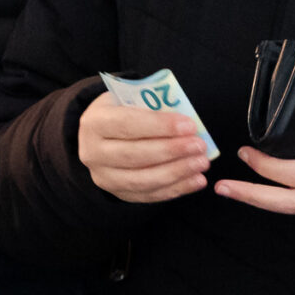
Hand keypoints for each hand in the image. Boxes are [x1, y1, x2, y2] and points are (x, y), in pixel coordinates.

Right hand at [79, 87, 211, 202]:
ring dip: (177, 172)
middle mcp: (93, 152)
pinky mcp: (118, 193)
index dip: (160, 126)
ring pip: (142, 180)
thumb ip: (153, 106)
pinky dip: (176, 189)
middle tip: (199, 146)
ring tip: (201, 163)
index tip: (189, 125)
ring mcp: (104, 177)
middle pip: (135, 155)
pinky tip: (196, 181)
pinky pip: (150, 195)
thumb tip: (187, 122)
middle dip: (171, 151)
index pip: (127, 124)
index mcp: (95, 122)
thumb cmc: (123, 111)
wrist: (102, 135)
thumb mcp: (130, 99)